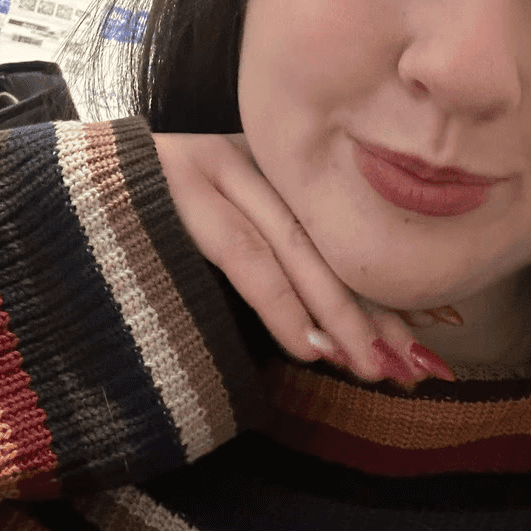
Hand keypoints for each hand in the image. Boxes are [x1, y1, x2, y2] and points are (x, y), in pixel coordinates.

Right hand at [152, 132, 458, 385]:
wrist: (89, 179)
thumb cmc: (171, 215)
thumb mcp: (239, 225)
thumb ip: (289, 261)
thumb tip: (349, 327)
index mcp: (284, 171)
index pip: (349, 234)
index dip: (395, 281)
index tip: (440, 325)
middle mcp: (264, 163)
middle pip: (335, 244)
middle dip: (380, 309)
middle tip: (417, 364)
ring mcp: (223, 171)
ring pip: (298, 250)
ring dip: (340, 315)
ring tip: (376, 367)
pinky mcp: (185, 191)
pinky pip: (245, 256)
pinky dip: (280, 304)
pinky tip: (310, 344)